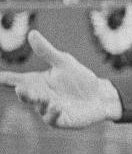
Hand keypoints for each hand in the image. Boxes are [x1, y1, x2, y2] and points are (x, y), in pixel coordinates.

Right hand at [0, 31, 121, 127]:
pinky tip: (57, 107)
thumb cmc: (79, 79)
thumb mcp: (63, 62)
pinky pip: (54, 120)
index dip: (6, 79)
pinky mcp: (63, 120)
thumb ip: (47, 52)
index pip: (18, 80)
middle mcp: (40, 97)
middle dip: (23, 93)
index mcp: (37, 82)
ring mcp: (50, 110)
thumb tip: (32, 33)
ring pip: (39, 107)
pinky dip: (53, 114)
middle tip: (19, 88)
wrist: (100, 96)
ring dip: (39, 102)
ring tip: (42, 97)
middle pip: (27, 96)